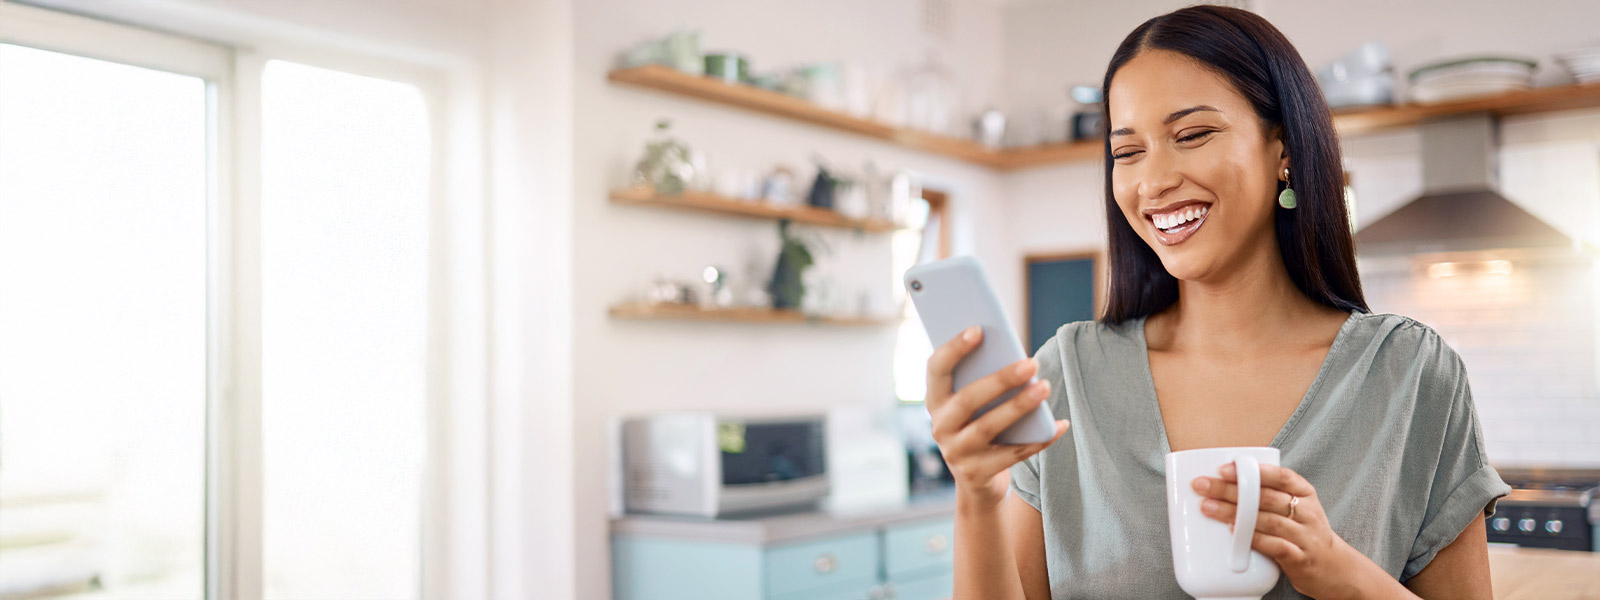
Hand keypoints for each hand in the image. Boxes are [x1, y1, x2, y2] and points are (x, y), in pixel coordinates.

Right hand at [925, 326, 1067, 511]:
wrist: (976, 482)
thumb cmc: (979, 426)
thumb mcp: (974, 405)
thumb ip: (983, 381)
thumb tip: (1017, 357)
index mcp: (936, 401)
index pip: (936, 369)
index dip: (953, 349)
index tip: (979, 329)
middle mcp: (940, 426)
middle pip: (967, 399)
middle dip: (1001, 379)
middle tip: (1032, 363)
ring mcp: (956, 453)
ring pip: (987, 427)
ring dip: (1018, 406)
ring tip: (1045, 387)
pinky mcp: (976, 474)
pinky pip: (1012, 455)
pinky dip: (1039, 439)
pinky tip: (1060, 424)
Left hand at [1192, 464, 1394, 599]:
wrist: (1332, 568)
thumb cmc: (1303, 532)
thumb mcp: (1296, 507)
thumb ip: (1268, 494)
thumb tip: (1222, 483)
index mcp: (1305, 493)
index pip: (1281, 476)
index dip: (1253, 470)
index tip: (1224, 469)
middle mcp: (1307, 512)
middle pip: (1265, 497)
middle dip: (1230, 490)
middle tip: (1202, 486)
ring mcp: (1304, 535)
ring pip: (1266, 520)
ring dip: (1234, 513)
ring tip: (1208, 507)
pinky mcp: (1299, 558)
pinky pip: (1273, 545)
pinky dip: (1251, 538)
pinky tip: (1233, 533)